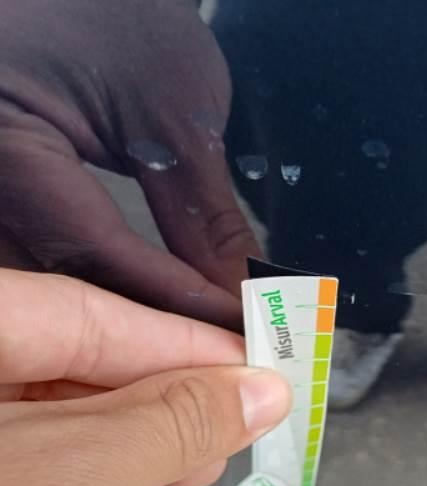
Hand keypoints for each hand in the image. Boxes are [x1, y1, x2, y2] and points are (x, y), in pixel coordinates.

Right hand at [0, 0, 260, 329]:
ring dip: (124, 313)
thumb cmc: (121, 17)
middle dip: (149, 324)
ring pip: (52, 277)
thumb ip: (202, 213)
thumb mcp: (173, 112)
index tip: (236, 332)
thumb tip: (239, 292)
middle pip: (66, 279)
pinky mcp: (0, 191)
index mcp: (2, 143)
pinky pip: (46, 253)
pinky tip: (148, 306)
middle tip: (223, 348)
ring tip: (196, 338)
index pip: (94, 253)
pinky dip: (101, 282)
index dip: (174, 303)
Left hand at [0, 269, 291, 485]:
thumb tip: (263, 390)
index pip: (71, 311)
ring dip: (136, 440)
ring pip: (56, 413)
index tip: (249, 360)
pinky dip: (97, 477)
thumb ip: (172, 423)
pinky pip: (37, 461)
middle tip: (232, 419)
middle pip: (66, 360)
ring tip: (192, 468)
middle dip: (160, 395)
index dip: (172, 335)